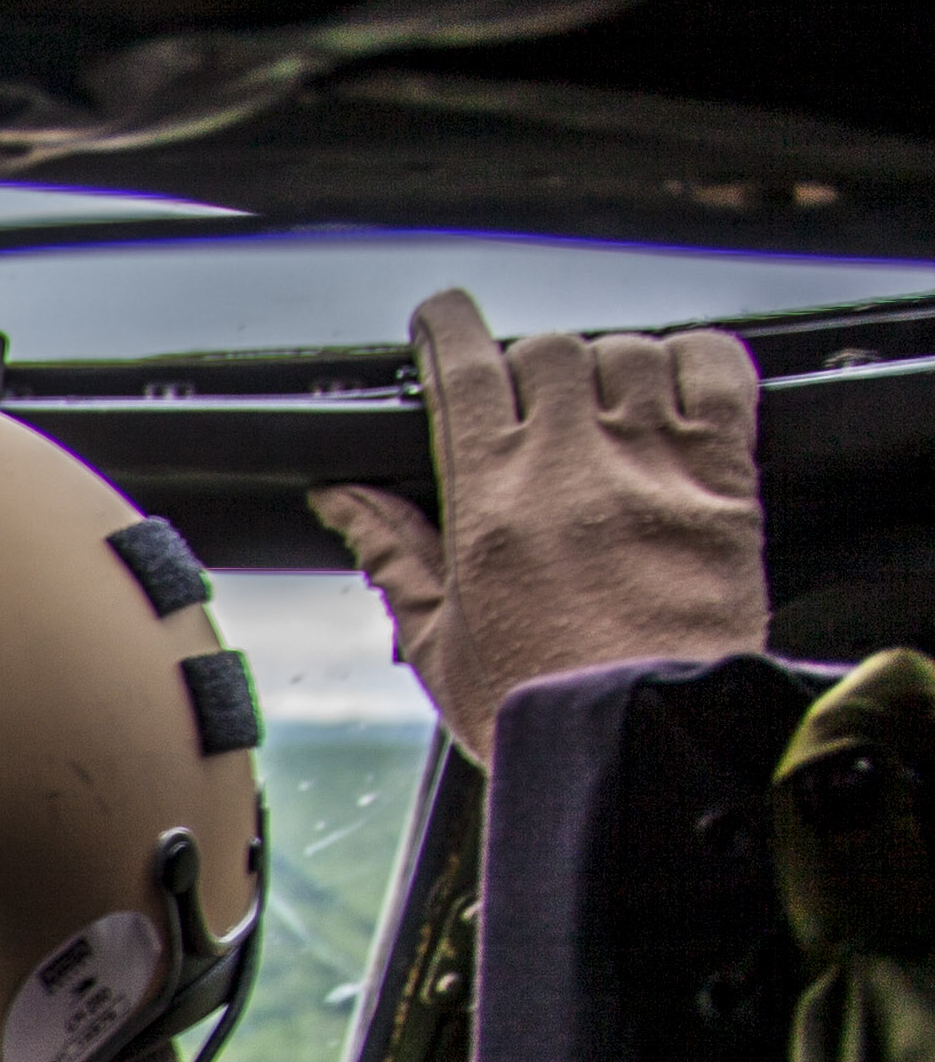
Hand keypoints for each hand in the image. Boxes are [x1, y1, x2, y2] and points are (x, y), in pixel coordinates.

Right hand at [307, 289, 764, 766]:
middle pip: (545, 350)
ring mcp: (651, 461)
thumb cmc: (539, 707)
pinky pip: (716, 367)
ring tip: (604, 414)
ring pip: (626, 349)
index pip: (462, 364)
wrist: (642, 740)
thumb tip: (339, 498)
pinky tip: (675, 392)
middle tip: (532, 408)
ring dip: (608, 367)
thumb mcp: (437, 639)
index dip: (449, 326)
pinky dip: (694, 360)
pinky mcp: (722, 475)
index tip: (444, 321)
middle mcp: (569, 463)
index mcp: (488, 499)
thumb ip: (390, 553)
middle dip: (531, 367)